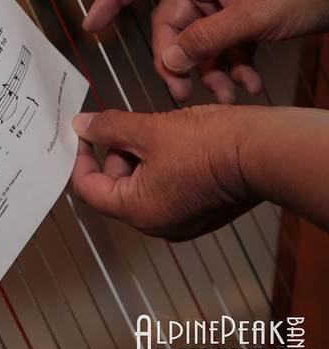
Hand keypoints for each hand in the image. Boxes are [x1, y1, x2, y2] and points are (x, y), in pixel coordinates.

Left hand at [70, 106, 262, 239]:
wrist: (267, 152)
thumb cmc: (213, 145)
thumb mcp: (149, 129)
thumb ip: (109, 127)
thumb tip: (82, 125)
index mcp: (138, 212)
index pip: (88, 188)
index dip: (81, 156)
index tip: (85, 133)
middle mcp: (158, 223)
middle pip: (116, 186)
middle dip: (118, 151)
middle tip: (132, 124)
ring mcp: (182, 219)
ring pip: (143, 183)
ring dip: (142, 154)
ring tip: (160, 129)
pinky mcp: (202, 210)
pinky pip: (168, 186)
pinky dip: (164, 163)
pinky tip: (179, 140)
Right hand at [82, 0, 328, 102]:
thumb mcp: (252, 14)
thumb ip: (205, 39)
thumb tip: (170, 62)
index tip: (93, 27)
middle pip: (170, 24)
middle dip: (178, 61)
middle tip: (185, 93)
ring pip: (198, 42)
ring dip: (209, 72)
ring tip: (228, 96)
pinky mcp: (245, 16)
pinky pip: (224, 46)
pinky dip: (233, 69)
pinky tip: (251, 88)